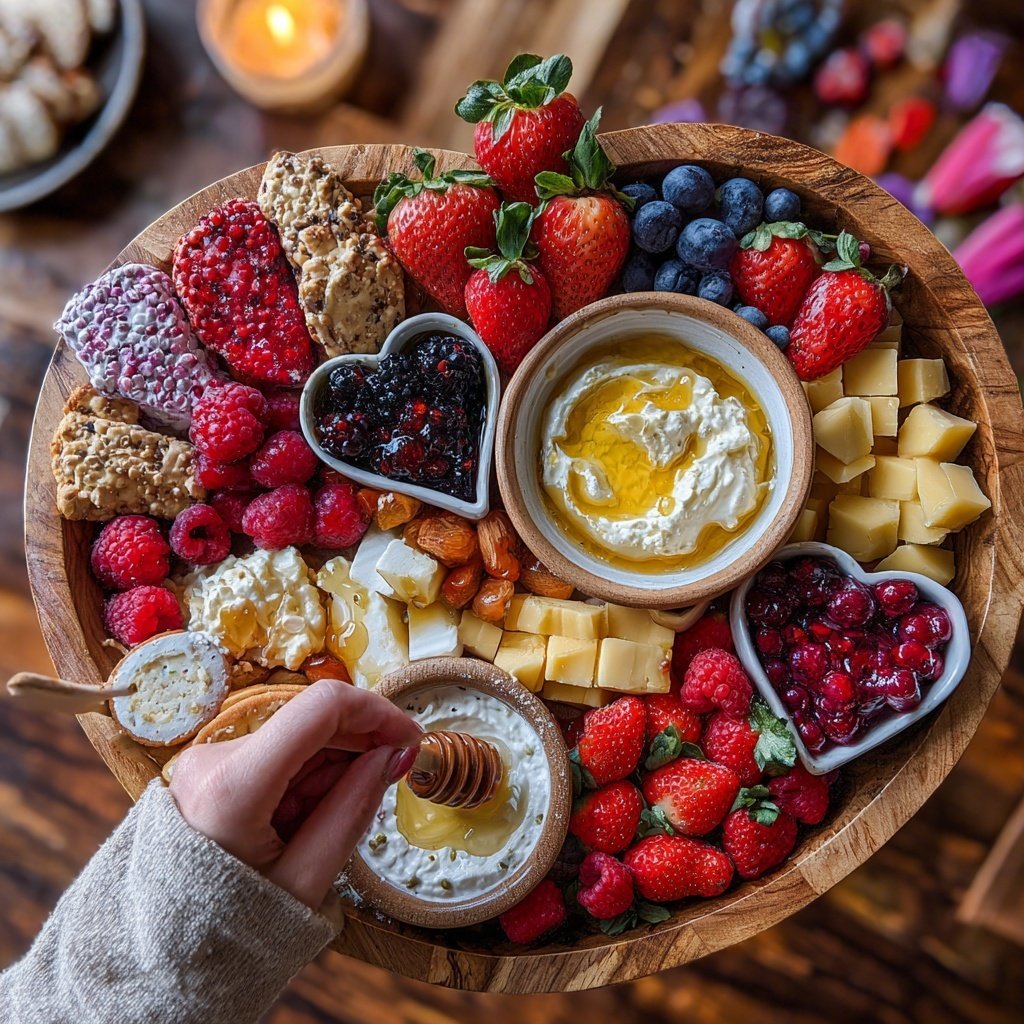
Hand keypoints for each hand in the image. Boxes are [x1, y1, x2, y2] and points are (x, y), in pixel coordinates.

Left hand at [170, 678, 421, 911]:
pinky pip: (276, 756)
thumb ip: (354, 808)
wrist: (165, 961)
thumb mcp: (307, 880)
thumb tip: (394, 755)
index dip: (376, 713)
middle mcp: (212, 760)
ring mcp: (206, 762)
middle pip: (310, 723)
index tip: (410, 738)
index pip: (320, 709)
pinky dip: (304, 779)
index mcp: (234, 787)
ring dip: (329, 769)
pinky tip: (302, 820)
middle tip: (385, 785)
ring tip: (321, 826)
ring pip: (297, 740)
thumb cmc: (234, 931)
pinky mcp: (208, 771)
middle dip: (357, 747)